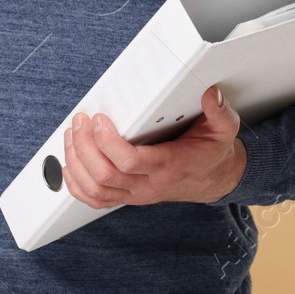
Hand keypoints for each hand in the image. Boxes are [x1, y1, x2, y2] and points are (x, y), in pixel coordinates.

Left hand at [63, 85, 247, 207]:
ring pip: (96, 189)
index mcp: (169, 165)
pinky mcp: (128, 196)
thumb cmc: (212, 153)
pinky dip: (77, 185)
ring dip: (76, 163)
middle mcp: (149, 184)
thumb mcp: (223, 129)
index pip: (130, 161)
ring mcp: (136, 194)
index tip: (99, 119)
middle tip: (80, 122)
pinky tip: (70, 165)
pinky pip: (96, 200)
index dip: (108, 142)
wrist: (214, 179)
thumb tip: (210, 93)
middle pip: (105, 175)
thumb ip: (219, 111)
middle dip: (84, 147)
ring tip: (72, 135)